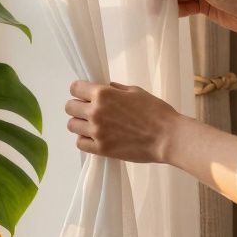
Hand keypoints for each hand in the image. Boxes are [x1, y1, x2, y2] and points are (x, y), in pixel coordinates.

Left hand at [65, 80, 185, 162]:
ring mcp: (96, 132)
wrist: (167, 137)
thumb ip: (116, 89)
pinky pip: (80, 143)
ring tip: (92, 125)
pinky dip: (85, 140)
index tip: (85, 94)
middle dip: (77, 107)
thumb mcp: (136, 91)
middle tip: (89, 110)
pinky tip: (95, 138)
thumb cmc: (156, 112)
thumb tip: (105, 87)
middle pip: (69, 107)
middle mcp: (95, 112)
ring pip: (72, 126)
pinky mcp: (101, 149)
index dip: (79, 90)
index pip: (75, 88)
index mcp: (103, 94)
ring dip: (80, 124)